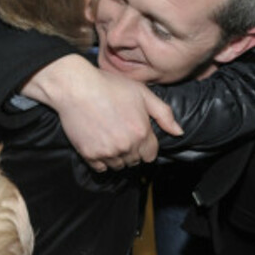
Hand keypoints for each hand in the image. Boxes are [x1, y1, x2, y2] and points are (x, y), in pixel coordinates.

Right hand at [21, 55, 182, 170]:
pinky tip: (99, 143)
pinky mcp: (89, 155)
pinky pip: (101, 168)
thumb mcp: (142, 93)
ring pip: (119, 166)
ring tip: (110, 137)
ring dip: (117, 157)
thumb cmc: (109, 86)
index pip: (151, 154)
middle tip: (121, 133)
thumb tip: (179, 132)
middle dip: (132, 151)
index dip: (145, 145)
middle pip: (135, 161)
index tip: (136, 135)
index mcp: (141, 132)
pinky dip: (101, 160)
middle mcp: (126, 146)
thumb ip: (164, 114)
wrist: (76, 87)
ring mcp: (107, 152)